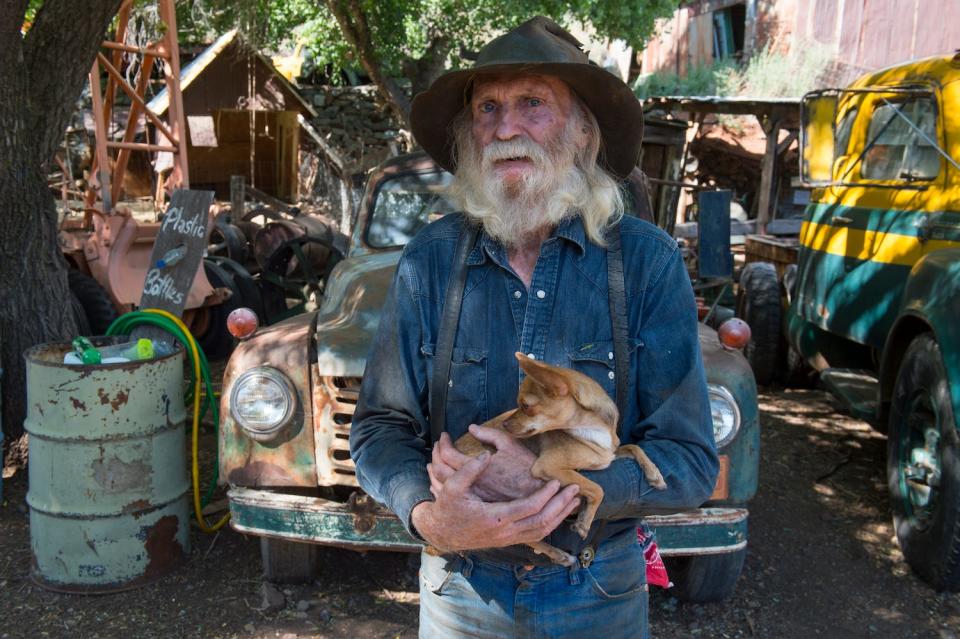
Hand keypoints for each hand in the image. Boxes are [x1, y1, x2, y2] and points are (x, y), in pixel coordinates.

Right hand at [413, 452, 580, 551]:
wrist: (442, 533)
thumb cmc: (448, 508)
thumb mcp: (452, 488)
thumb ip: (469, 471)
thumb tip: (485, 455)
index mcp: (494, 518)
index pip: (528, 508)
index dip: (545, 495)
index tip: (556, 481)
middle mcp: (505, 531)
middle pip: (542, 521)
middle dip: (561, 505)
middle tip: (575, 490)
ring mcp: (509, 538)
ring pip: (542, 530)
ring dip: (560, 515)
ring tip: (574, 501)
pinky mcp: (510, 539)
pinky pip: (536, 534)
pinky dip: (551, 523)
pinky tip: (559, 512)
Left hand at [430, 426, 542, 500]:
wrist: (540, 493)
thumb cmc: (526, 468)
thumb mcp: (509, 445)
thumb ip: (489, 434)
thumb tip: (471, 427)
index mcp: (476, 467)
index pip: (447, 454)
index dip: (443, 443)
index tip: (444, 436)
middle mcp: (470, 484)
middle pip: (440, 470)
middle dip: (435, 456)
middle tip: (437, 446)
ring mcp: (472, 496)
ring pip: (442, 486)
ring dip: (435, 472)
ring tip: (434, 463)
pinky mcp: (477, 504)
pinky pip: (451, 498)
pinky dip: (441, 487)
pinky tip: (441, 483)